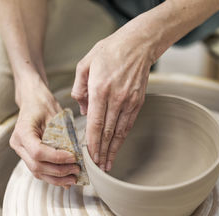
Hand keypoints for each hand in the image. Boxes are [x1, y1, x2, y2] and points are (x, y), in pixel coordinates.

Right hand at [10, 78, 79, 187]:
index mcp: (22, 131)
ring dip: (57, 178)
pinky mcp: (27, 156)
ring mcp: (20, 152)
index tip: (73, 158)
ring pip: (37, 172)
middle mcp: (18, 144)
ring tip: (73, 178)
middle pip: (37, 166)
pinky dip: (53, 177)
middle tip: (77, 169)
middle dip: (59, 171)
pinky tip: (66, 180)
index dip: (57, 158)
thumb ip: (62, 134)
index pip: (38, 152)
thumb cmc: (43, 105)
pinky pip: (39, 171)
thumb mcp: (55, 115)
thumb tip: (77, 153)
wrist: (32, 101)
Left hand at [71, 29, 152, 171]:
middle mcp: (116, 98)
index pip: (95, 124)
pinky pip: (129, 124)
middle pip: (107, 132)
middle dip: (102, 152)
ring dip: (113, 150)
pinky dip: (122, 138)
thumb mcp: (85, 64)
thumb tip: (82, 110)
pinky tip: (117, 146)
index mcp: (100, 90)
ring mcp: (129, 101)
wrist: (138, 44)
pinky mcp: (138, 102)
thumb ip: (79, 88)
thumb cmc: (109, 51)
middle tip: (98, 168)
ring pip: (120, 131)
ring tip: (108, 164)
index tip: (89, 157)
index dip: (92, 143)